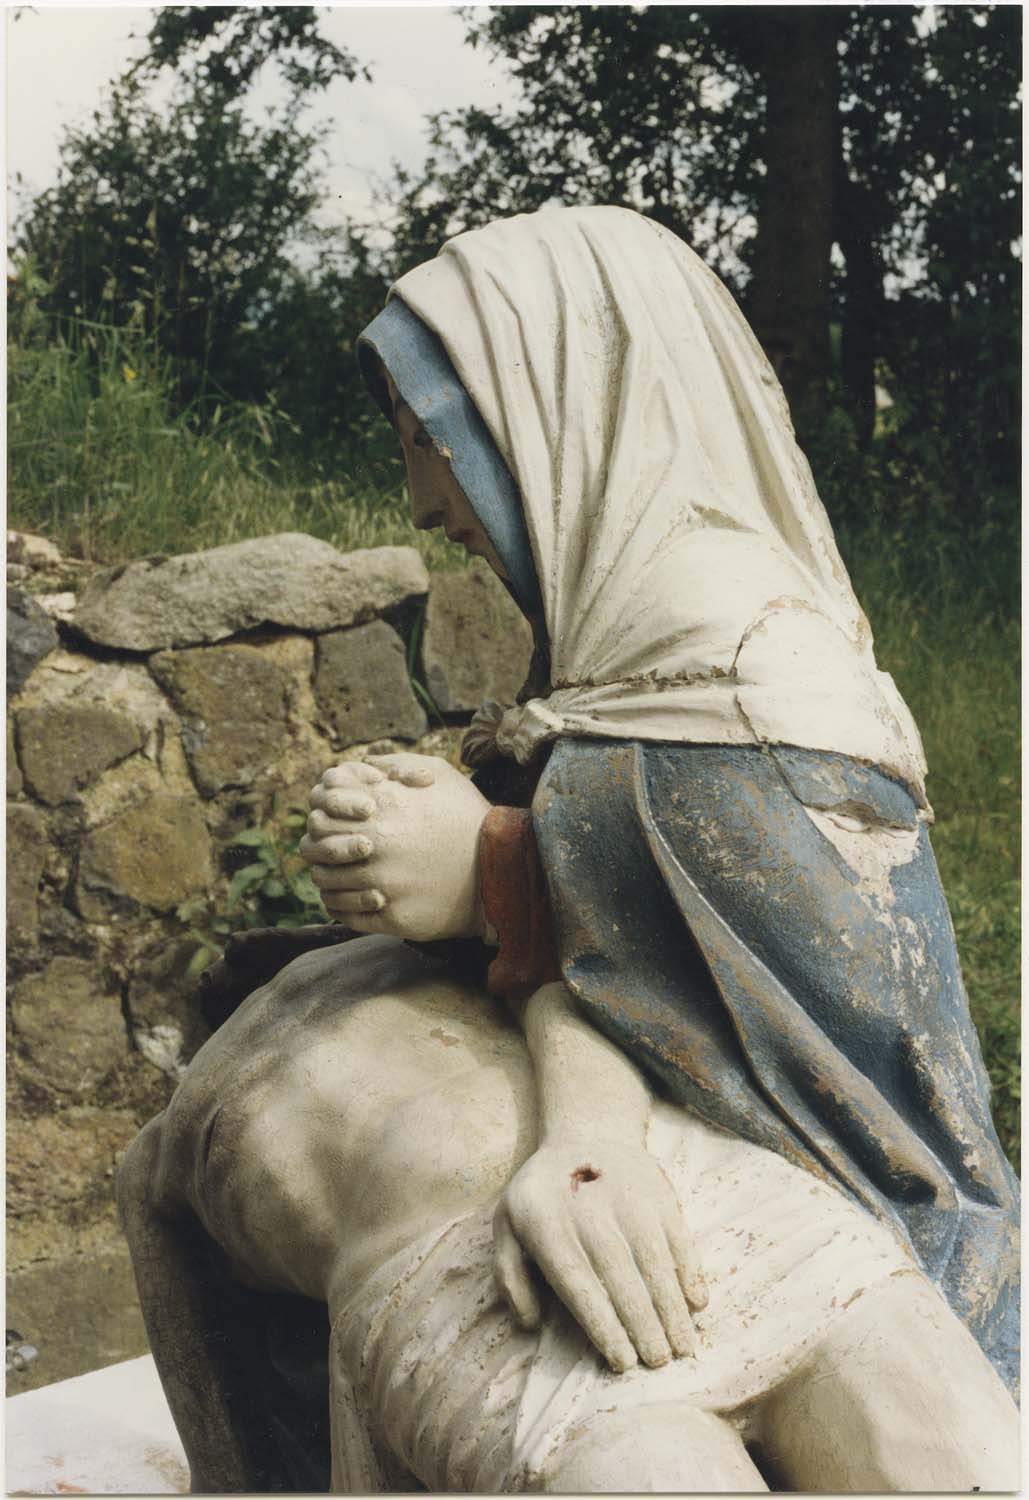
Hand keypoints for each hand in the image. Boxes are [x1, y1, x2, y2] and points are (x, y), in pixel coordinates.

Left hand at [300, 753, 491, 941]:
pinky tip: (352, 898)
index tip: (333, 825)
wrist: (499, 867)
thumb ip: (396, 764)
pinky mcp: (391, 917)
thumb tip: (364, 765)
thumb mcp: (439, 774)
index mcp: (381, 810)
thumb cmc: (468, 818)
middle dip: (320, 849)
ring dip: (328, 879)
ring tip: (341, 876)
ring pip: (326, 884)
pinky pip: (344, 913)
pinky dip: (341, 906)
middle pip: (316, 850)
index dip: (322, 820)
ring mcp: (381, 884)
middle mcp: (375, 846)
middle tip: (331, 853)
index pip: (321, 816)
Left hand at [493, 1136, 707, 1372]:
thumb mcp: (508, 1226)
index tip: (622, 1362)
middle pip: (622, 1280)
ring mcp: (629, 1200)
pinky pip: (678, 1236)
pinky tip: (697, 1303)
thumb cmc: (544, 1195)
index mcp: (549, 1229)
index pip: (580, 1287)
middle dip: (643, 1326)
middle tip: (658, 1363)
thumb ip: (510, 1277)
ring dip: (672, 1308)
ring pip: (655, 1262)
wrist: (587, 1131)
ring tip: (683, 1347)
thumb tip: (529, 1324)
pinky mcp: (658, 1192)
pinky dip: (690, 1270)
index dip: (604, 1326)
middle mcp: (591, 1214)